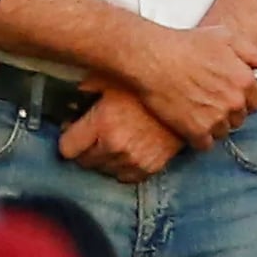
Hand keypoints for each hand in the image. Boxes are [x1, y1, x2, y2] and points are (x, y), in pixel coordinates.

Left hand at [58, 88, 179, 180]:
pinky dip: (124, 167)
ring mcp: (134, 159)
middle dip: (85, 149)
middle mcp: (115, 145)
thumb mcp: (113, 79)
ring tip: (113, 143)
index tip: (75, 131)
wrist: (189, 98)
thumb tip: (72, 97)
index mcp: (102, 123)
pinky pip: (126, 177)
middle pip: (84, 162)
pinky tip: (128, 152)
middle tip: (94, 136)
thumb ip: (88, 88)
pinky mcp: (152, 167)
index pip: (67, 149)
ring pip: (104, 171)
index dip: (69, 137)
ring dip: (105, 159)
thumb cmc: (149, 86)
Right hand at [106, 16, 256, 149]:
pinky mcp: (196, 130)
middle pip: (239, 118)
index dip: (241, 100)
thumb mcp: (224, 37)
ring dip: (213, 126)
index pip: (255, 102)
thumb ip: (250, 52)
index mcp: (245, 81)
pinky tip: (188, 126)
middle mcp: (235, 101)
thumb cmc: (185, 44)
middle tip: (208, 103)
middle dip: (227, 113)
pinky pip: (205, 144)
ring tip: (196, 113)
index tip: (226, 96)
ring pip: (223, 132)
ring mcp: (216, 118)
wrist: (150, 58)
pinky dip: (198, 138)